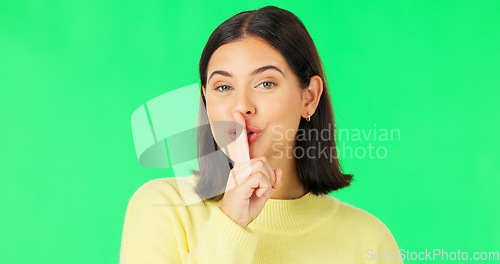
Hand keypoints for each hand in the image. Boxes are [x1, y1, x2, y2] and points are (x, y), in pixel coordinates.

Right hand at [219, 112, 282, 228]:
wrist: (235, 221)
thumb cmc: (247, 207)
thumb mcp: (264, 192)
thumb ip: (270, 181)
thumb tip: (277, 172)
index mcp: (242, 168)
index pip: (241, 147)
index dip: (239, 130)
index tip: (237, 115)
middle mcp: (238, 168)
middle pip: (263, 159)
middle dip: (270, 175)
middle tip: (263, 190)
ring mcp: (237, 175)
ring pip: (263, 166)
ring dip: (267, 182)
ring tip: (259, 192)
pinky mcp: (239, 183)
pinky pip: (261, 177)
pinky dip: (265, 187)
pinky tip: (257, 195)